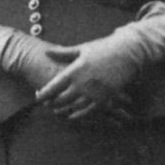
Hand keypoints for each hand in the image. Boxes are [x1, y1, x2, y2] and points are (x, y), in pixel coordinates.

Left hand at [30, 30, 148, 119]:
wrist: (128, 53)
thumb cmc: (103, 48)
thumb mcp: (82, 49)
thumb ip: (63, 53)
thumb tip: (46, 52)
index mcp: (76, 70)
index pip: (54, 86)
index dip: (44, 93)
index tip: (37, 96)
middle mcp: (83, 83)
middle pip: (62, 99)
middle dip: (51, 103)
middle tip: (45, 104)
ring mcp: (94, 92)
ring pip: (74, 107)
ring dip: (63, 110)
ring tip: (55, 110)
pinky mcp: (105, 97)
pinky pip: (89, 111)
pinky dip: (78, 115)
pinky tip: (71, 116)